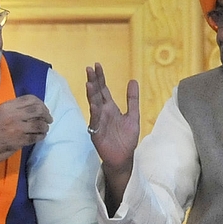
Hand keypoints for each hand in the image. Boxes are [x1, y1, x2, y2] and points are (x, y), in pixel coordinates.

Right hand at [0, 95, 52, 177]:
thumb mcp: (0, 113)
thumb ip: (15, 110)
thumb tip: (34, 110)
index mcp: (8, 106)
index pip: (30, 99)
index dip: (41, 103)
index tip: (44, 109)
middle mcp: (13, 115)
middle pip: (38, 110)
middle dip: (46, 114)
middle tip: (49, 119)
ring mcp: (16, 128)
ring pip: (39, 124)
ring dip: (45, 127)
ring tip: (45, 129)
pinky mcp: (18, 141)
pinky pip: (35, 137)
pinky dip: (40, 136)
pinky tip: (40, 137)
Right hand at [86, 63, 139, 211]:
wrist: (124, 157)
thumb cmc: (126, 138)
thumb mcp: (133, 116)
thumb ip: (132, 99)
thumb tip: (132, 80)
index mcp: (110, 108)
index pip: (103, 89)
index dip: (100, 78)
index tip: (97, 65)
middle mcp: (102, 112)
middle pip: (96, 94)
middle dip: (93, 81)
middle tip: (89, 68)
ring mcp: (98, 121)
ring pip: (94, 105)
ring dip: (91, 95)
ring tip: (89, 83)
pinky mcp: (97, 132)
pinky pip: (95, 121)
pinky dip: (95, 112)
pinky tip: (94, 104)